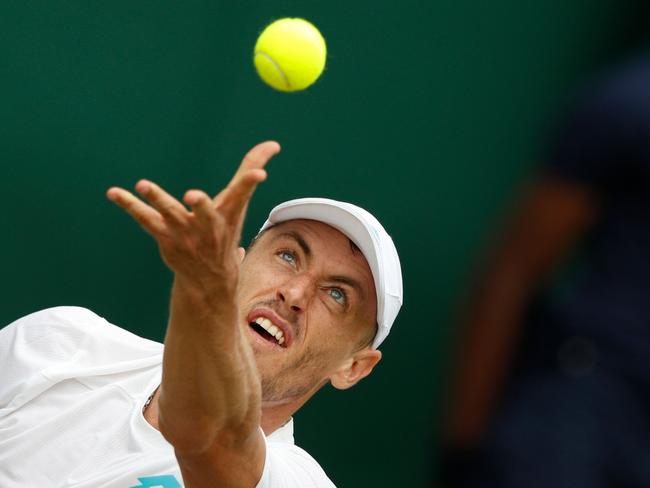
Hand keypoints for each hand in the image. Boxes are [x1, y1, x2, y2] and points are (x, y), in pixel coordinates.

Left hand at [106, 141, 280, 296]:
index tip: (260, 173)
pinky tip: (114, 192)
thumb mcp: (239, 202)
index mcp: (229, 214)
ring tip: (143, 184)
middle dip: (201, 206)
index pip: (243, 194)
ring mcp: (186, 233)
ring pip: (171, 215)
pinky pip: (145, 219)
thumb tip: (273, 144)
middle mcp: (209, 225)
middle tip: (193, 196)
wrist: (210, 278)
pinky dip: (129, 205)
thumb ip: (250, 169)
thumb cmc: (225, 230)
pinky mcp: (165, 237)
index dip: (250, 182)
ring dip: (158, 200)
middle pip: (206, 213)